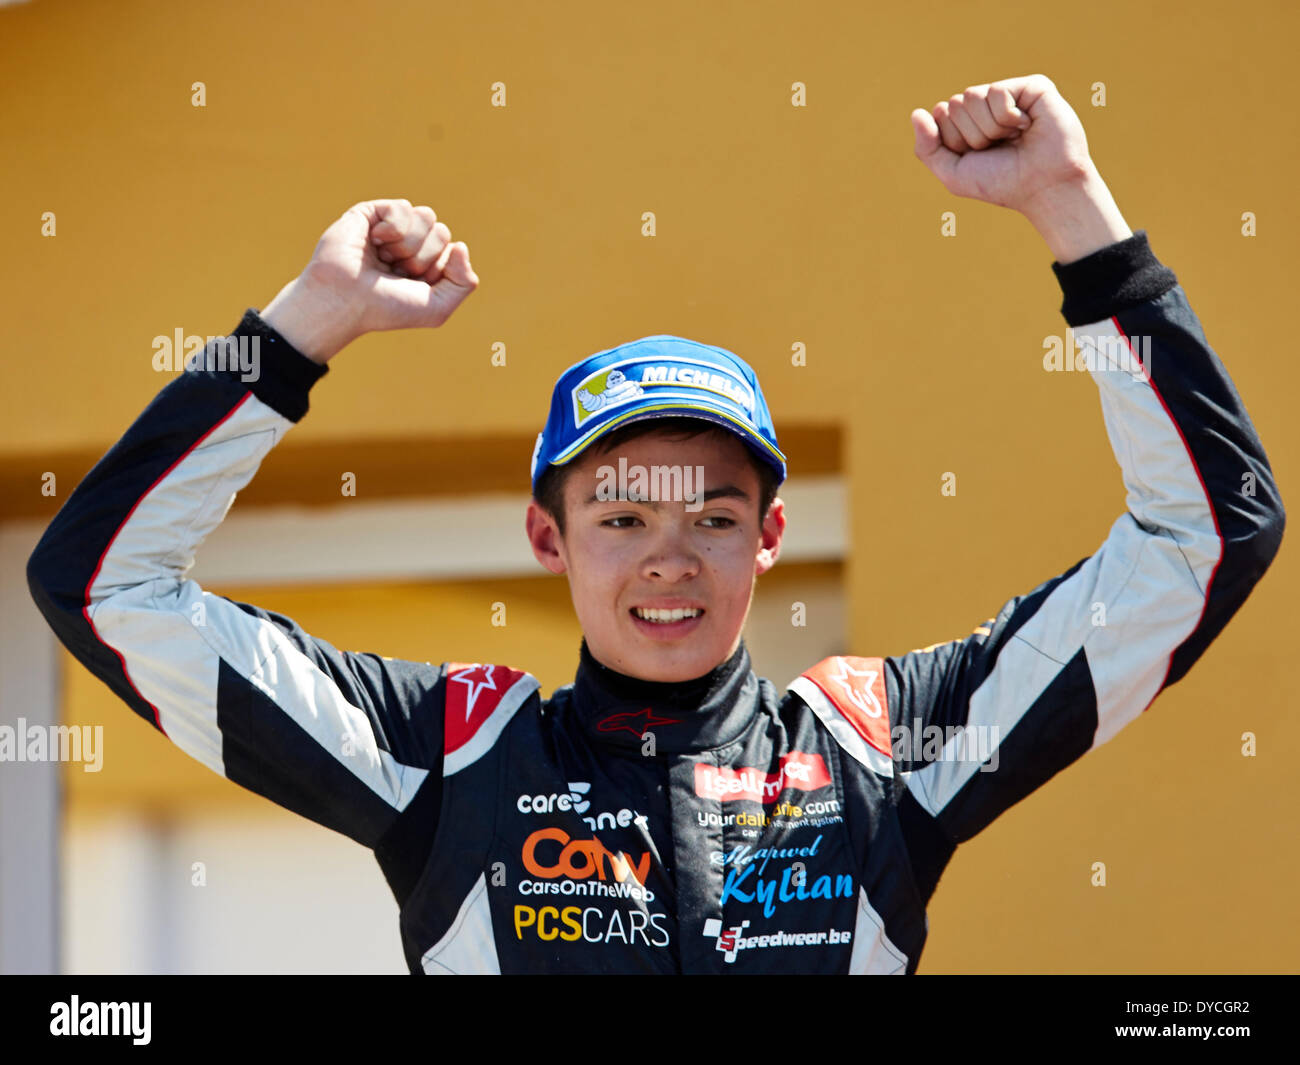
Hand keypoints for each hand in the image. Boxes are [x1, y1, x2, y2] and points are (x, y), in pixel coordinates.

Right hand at [262, 198, 478, 362]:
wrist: (345, 300)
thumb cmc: (387, 308)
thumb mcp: (437, 308)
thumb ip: (464, 282)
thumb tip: (460, 245)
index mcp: (426, 264)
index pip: (453, 250)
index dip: (436, 270)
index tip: (412, 284)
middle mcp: (411, 244)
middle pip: (442, 232)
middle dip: (422, 257)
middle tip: (396, 272)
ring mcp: (392, 228)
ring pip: (427, 216)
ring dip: (408, 244)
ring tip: (384, 259)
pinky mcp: (372, 212)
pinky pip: (403, 207)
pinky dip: (392, 229)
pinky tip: (374, 241)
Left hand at [910, 75, 1094, 212]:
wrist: (1044, 188)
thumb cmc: (1002, 183)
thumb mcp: (953, 174)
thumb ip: (927, 148)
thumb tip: (917, 113)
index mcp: (968, 123)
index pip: (940, 115)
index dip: (954, 141)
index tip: (977, 156)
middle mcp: (987, 106)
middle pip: (954, 104)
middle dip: (971, 135)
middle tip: (998, 148)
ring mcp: (1009, 94)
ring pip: (972, 95)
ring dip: (989, 128)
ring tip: (1014, 138)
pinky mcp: (1032, 86)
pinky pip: (997, 91)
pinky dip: (1007, 116)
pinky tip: (1026, 126)